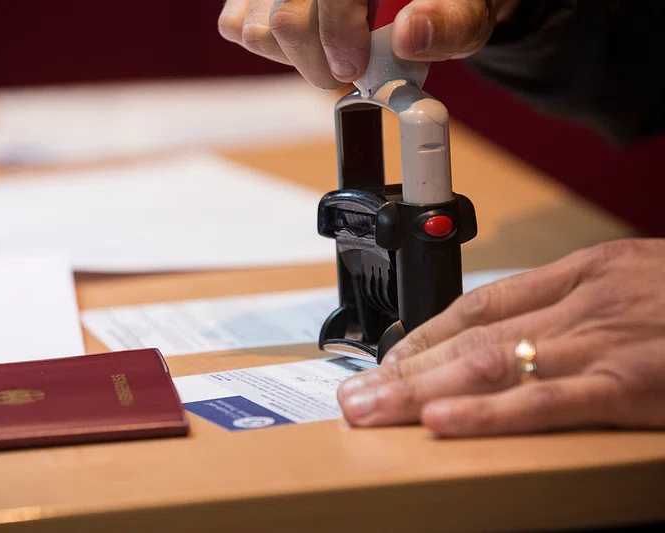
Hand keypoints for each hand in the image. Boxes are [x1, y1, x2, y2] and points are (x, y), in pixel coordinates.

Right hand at [217, 0, 520, 88]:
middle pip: (286, 19)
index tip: (354, 71)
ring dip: (296, 58)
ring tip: (334, 49)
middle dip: (318, 63)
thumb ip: (450, 21)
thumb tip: (410, 36)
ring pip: (256, 28)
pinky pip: (235, 25)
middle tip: (349, 73)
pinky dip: (269, 45)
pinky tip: (308, 37)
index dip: (338, 36)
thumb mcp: (471, 6)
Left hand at [336, 238, 664, 436]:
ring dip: (422, 390)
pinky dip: (493, 412)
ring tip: (370, 412)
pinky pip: (552, 399)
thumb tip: (525, 340)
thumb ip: (581, 306)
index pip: (480, 302)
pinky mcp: (637, 381)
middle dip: (404, 369)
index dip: (424, 333)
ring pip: (494, 363)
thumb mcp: (642, 284)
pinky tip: (443, 423)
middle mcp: (585, 300)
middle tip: (352, 396)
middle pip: (471, 336)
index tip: (384, 360)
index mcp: (586, 272)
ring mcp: (608, 339)